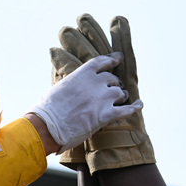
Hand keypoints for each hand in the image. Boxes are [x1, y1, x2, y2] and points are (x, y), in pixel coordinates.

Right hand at [27, 53, 141, 153]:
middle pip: (112, 79)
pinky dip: (135, 107)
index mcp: (82, 74)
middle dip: (114, 84)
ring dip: (120, 96)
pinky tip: (139, 105)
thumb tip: (72, 85)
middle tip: (113, 89)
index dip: (112, 60)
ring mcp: (102, 99)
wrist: (46, 127)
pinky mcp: (106, 116)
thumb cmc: (47, 110)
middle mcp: (95, 83)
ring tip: (120, 100)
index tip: (118, 58)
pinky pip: (127, 110)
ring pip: (120, 93)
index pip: (102, 62)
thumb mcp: (58, 88)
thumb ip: (71, 83)